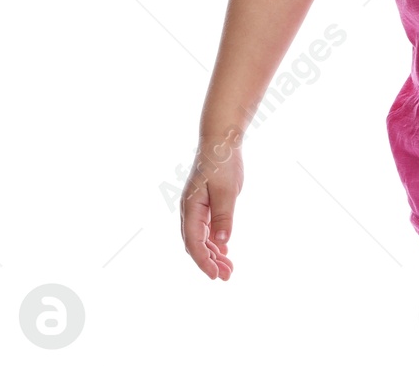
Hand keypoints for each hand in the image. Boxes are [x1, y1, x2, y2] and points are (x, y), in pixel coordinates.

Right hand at [180, 131, 243, 279]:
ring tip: (229, 268)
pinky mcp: (205, 204)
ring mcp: (196, 208)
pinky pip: (206, 229)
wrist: (220, 141)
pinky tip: (224, 252)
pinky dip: (214, 242)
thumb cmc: (222, 163)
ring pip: (201, 239)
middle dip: (209, 262)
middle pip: (195, 244)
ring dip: (213, 254)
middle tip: (227, 276)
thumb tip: (222, 242)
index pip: (193, 242)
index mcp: (191, 208)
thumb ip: (224, 216)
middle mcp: (189, 211)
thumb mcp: (227, 190)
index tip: (215, 275)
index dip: (203, 261)